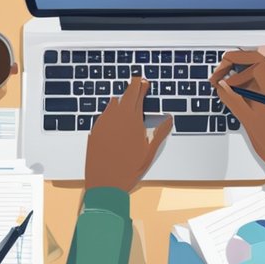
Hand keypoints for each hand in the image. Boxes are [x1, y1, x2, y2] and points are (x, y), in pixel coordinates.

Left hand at [85, 75, 172, 191]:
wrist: (104, 183)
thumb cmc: (129, 169)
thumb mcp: (149, 152)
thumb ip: (160, 132)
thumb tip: (170, 118)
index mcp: (133, 120)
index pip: (138, 95)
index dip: (142, 86)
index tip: (145, 82)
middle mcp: (117, 117)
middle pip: (125, 95)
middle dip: (133, 87)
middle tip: (138, 81)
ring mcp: (104, 122)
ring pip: (113, 103)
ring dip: (121, 97)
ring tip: (127, 95)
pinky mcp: (94, 130)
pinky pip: (104, 113)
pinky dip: (111, 108)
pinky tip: (113, 110)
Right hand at [210, 50, 264, 175]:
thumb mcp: (247, 120)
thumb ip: (233, 99)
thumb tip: (221, 85)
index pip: (258, 61)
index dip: (238, 58)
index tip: (223, 62)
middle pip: (257, 64)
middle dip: (237, 65)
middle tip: (220, 74)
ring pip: (257, 76)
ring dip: (240, 76)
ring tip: (224, 86)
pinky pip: (259, 86)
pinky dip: (245, 86)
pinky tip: (235, 94)